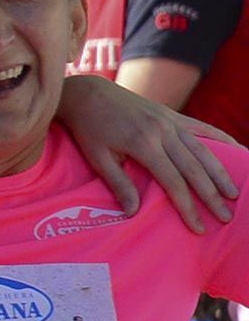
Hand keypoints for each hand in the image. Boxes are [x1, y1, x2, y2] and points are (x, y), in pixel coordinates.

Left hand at [58, 76, 238, 232]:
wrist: (88, 93)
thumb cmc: (89, 128)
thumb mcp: (97, 157)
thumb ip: (118, 183)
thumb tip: (134, 212)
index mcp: (143, 144)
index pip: (173, 181)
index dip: (187, 206)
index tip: (198, 227)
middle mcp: (162, 131)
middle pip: (194, 168)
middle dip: (211, 195)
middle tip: (225, 217)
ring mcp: (169, 120)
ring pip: (203, 149)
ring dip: (221, 173)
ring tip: (234, 194)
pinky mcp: (171, 114)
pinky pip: (202, 127)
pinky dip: (221, 139)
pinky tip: (239, 150)